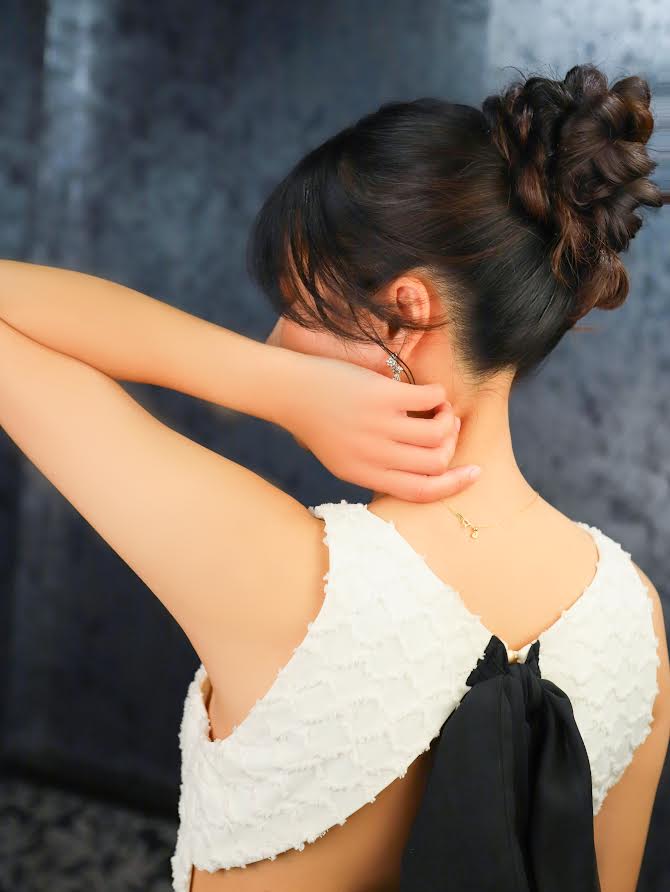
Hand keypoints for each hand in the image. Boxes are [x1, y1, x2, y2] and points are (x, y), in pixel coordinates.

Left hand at [281, 352, 480, 501]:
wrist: (291, 391)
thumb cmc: (319, 423)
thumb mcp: (344, 459)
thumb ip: (378, 468)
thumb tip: (424, 466)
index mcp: (366, 476)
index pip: (421, 492)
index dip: (453, 485)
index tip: (474, 472)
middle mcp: (374, 456)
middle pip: (435, 462)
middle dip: (451, 445)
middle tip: (447, 427)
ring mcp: (379, 426)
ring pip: (438, 432)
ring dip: (449, 419)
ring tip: (441, 409)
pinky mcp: (381, 396)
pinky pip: (430, 399)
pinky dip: (440, 396)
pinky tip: (431, 392)